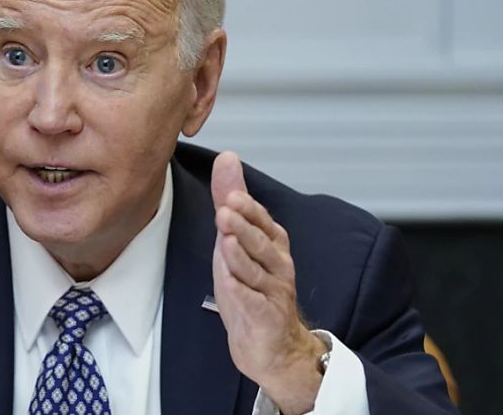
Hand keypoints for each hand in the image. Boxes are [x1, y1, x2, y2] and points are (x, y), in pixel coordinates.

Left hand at [210, 152, 325, 414]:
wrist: (269, 344)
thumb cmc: (250, 288)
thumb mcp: (234, 242)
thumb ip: (230, 201)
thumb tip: (227, 157)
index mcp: (272, 244)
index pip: (262, 221)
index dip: (248, 209)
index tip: (232, 195)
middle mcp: (277, 265)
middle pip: (262, 243)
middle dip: (244, 227)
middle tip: (225, 211)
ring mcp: (273, 292)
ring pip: (257, 272)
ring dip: (241, 257)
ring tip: (226, 242)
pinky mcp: (266, 317)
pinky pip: (254, 303)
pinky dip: (242, 293)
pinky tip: (229, 283)